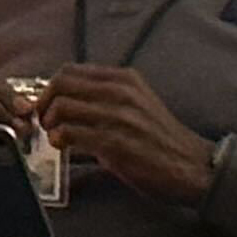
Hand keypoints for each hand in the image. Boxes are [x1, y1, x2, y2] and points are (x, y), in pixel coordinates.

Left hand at [30, 65, 219, 206]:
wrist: (192, 166)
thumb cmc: (161, 140)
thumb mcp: (137, 104)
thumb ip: (105, 97)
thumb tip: (65, 101)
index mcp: (124, 79)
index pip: (70, 70)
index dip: (50, 88)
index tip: (48, 106)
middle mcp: (120, 91)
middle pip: (60, 83)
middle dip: (44, 103)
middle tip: (46, 122)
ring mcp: (117, 116)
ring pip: (62, 106)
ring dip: (50, 124)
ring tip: (56, 138)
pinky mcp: (113, 142)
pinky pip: (70, 132)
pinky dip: (59, 140)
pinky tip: (63, 148)